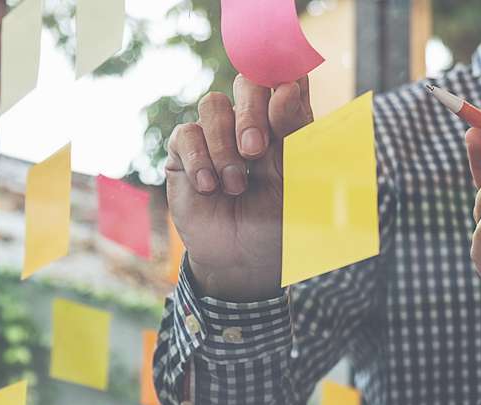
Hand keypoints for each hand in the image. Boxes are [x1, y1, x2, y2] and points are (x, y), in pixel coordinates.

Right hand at [165, 74, 313, 300]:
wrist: (243, 259)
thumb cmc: (276, 221)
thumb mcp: (295, 180)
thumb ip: (294, 134)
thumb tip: (285, 88)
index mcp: (285, 124)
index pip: (287, 78)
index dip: (284, 69)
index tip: (286, 82)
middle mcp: (250, 122)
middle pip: (247, 82)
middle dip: (251, 112)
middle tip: (255, 151)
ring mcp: (216, 135)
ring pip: (213, 105)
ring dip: (224, 147)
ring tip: (235, 185)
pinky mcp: (185, 152)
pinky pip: (187, 134)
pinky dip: (200, 161)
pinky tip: (209, 187)